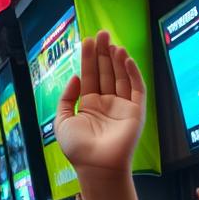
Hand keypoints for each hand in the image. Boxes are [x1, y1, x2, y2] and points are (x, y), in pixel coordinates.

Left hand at [54, 31, 144, 177]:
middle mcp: (106, 103)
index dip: (89, 58)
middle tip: (102, 33)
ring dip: (117, 59)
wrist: (96, 166)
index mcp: (89, 105)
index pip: (90, 76)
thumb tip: (76, 77)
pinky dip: (132, 73)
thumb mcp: (62, 120)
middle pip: (106, 72)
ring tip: (112, 43)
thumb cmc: (77, 148)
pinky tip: (125, 59)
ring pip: (120, 77)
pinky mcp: (136, 111)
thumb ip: (66, 98)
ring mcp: (122, 107)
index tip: (88, 40)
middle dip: (103, 53)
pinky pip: (136, 89)